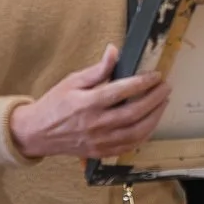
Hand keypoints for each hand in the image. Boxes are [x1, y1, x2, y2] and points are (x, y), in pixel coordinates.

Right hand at [9, 45, 170, 159]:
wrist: (37, 133)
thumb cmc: (54, 104)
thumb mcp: (72, 81)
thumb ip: (97, 69)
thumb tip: (114, 51)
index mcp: (88, 103)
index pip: (122, 91)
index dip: (143, 82)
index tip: (156, 75)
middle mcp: (96, 124)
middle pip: (134, 112)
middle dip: (155, 99)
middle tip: (166, 87)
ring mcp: (100, 141)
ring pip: (136, 132)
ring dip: (155, 117)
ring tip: (163, 103)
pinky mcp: (101, 152)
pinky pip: (130, 146)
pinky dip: (144, 135)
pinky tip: (151, 123)